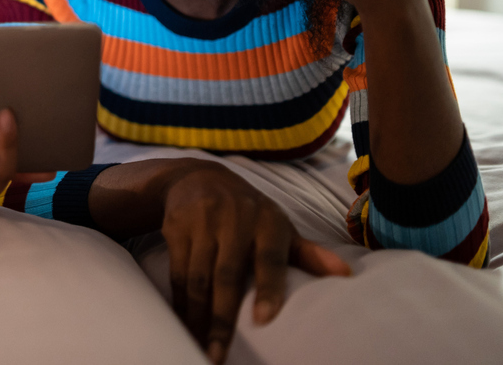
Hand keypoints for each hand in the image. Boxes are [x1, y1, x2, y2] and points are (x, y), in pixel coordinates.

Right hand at [159, 161, 350, 363]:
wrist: (197, 176)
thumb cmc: (248, 211)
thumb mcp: (278, 225)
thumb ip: (307, 252)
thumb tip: (346, 275)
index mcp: (266, 221)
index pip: (269, 257)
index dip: (268, 288)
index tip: (263, 320)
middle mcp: (233, 219)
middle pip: (226, 275)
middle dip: (221, 318)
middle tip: (218, 354)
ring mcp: (201, 223)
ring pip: (197, 277)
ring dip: (196, 315)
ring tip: (200, 346)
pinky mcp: (176, 228)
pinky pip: (177, 271)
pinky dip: (180, 300)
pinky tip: (184, 322)